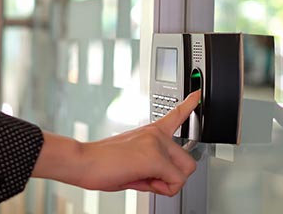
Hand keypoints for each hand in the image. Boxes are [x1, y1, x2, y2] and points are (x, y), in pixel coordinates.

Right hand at [32, 90, 200, 195]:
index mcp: (150, 131)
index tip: (198, 94)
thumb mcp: (132, 161)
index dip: (190, 104)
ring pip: (183, 173)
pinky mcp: (155, 157)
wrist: (84, 162)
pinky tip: (143, 181)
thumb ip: (151, 167)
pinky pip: (175, 182)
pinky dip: (162, 189)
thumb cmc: (102, 162)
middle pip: (187, 161)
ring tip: (144, 180)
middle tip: (151, 180)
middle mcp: (156, 134)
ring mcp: (156, 143)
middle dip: (173, 178)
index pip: (176, 114)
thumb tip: (160, 181)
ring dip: (168, 184)